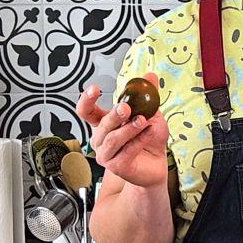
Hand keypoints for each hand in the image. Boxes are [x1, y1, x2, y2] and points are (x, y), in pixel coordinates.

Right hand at [76, 73, 169, 187]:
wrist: (156, 164)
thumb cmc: (149, 139)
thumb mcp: (151, 113)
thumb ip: (148, 95)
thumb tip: (150, 75)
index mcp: (103, 123)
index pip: (86, 111)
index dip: (86, 100)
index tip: (94, 89)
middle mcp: (101, 139)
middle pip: (102, 124)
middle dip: (114, 115)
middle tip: (126, 108)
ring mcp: (106, 154)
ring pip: (113, 139)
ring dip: (129, 129)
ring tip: (143, 121)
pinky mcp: (116, 166)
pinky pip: (126, 152)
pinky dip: (139, 141)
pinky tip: (149, 132)